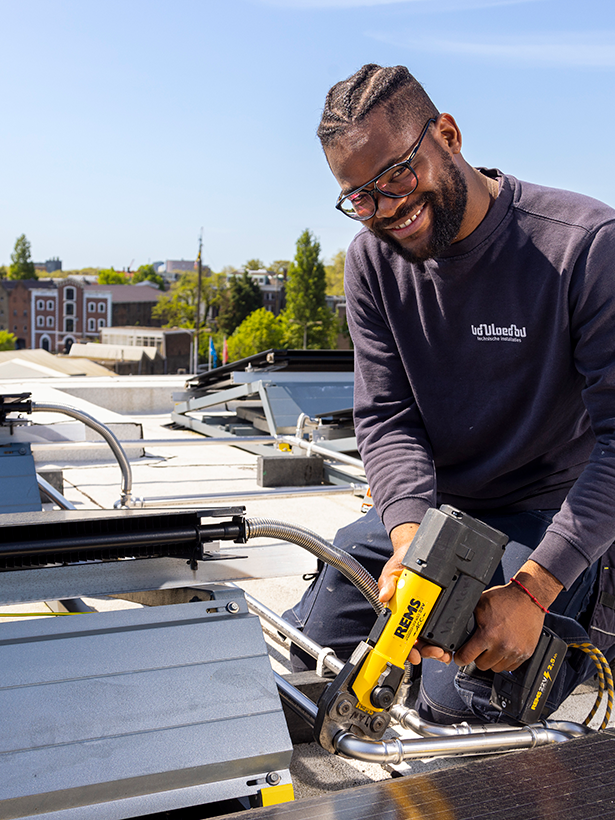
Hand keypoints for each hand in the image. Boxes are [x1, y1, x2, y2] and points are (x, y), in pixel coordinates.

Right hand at [379, 522, 451, 665]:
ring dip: (437, 649)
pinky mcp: (439, 608)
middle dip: (426, 651)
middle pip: (417, 641)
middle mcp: (411, 614)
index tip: (412, 654)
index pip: (398, 634)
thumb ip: (387, 583)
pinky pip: (442, 626)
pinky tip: (451, 643)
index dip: (405, 648)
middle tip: (435, 653)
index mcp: (397, 611)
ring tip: (444, 652)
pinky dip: (447, 638)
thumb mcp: (391, 571)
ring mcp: (426, 613)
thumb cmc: (400, 563)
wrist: (415, 550)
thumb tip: (384, 596)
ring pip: (430, 638)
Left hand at [454, 561, 562, 672]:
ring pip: (496, 668)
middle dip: (477, 657)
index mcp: (488, 634)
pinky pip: (511, 667)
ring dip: (492, 660)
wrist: (528, 598)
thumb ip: (467, 618)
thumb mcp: (479, 604)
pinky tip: (503, 649)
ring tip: (492, 647)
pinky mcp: (526, 654)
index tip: (460, 657)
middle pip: (481, 666)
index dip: (460, 657)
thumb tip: (455, 625)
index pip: (466, 657)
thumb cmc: (505, 599)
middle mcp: (502, 646)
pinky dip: (505, 660)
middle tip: (479, 648)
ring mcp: (515, 652)